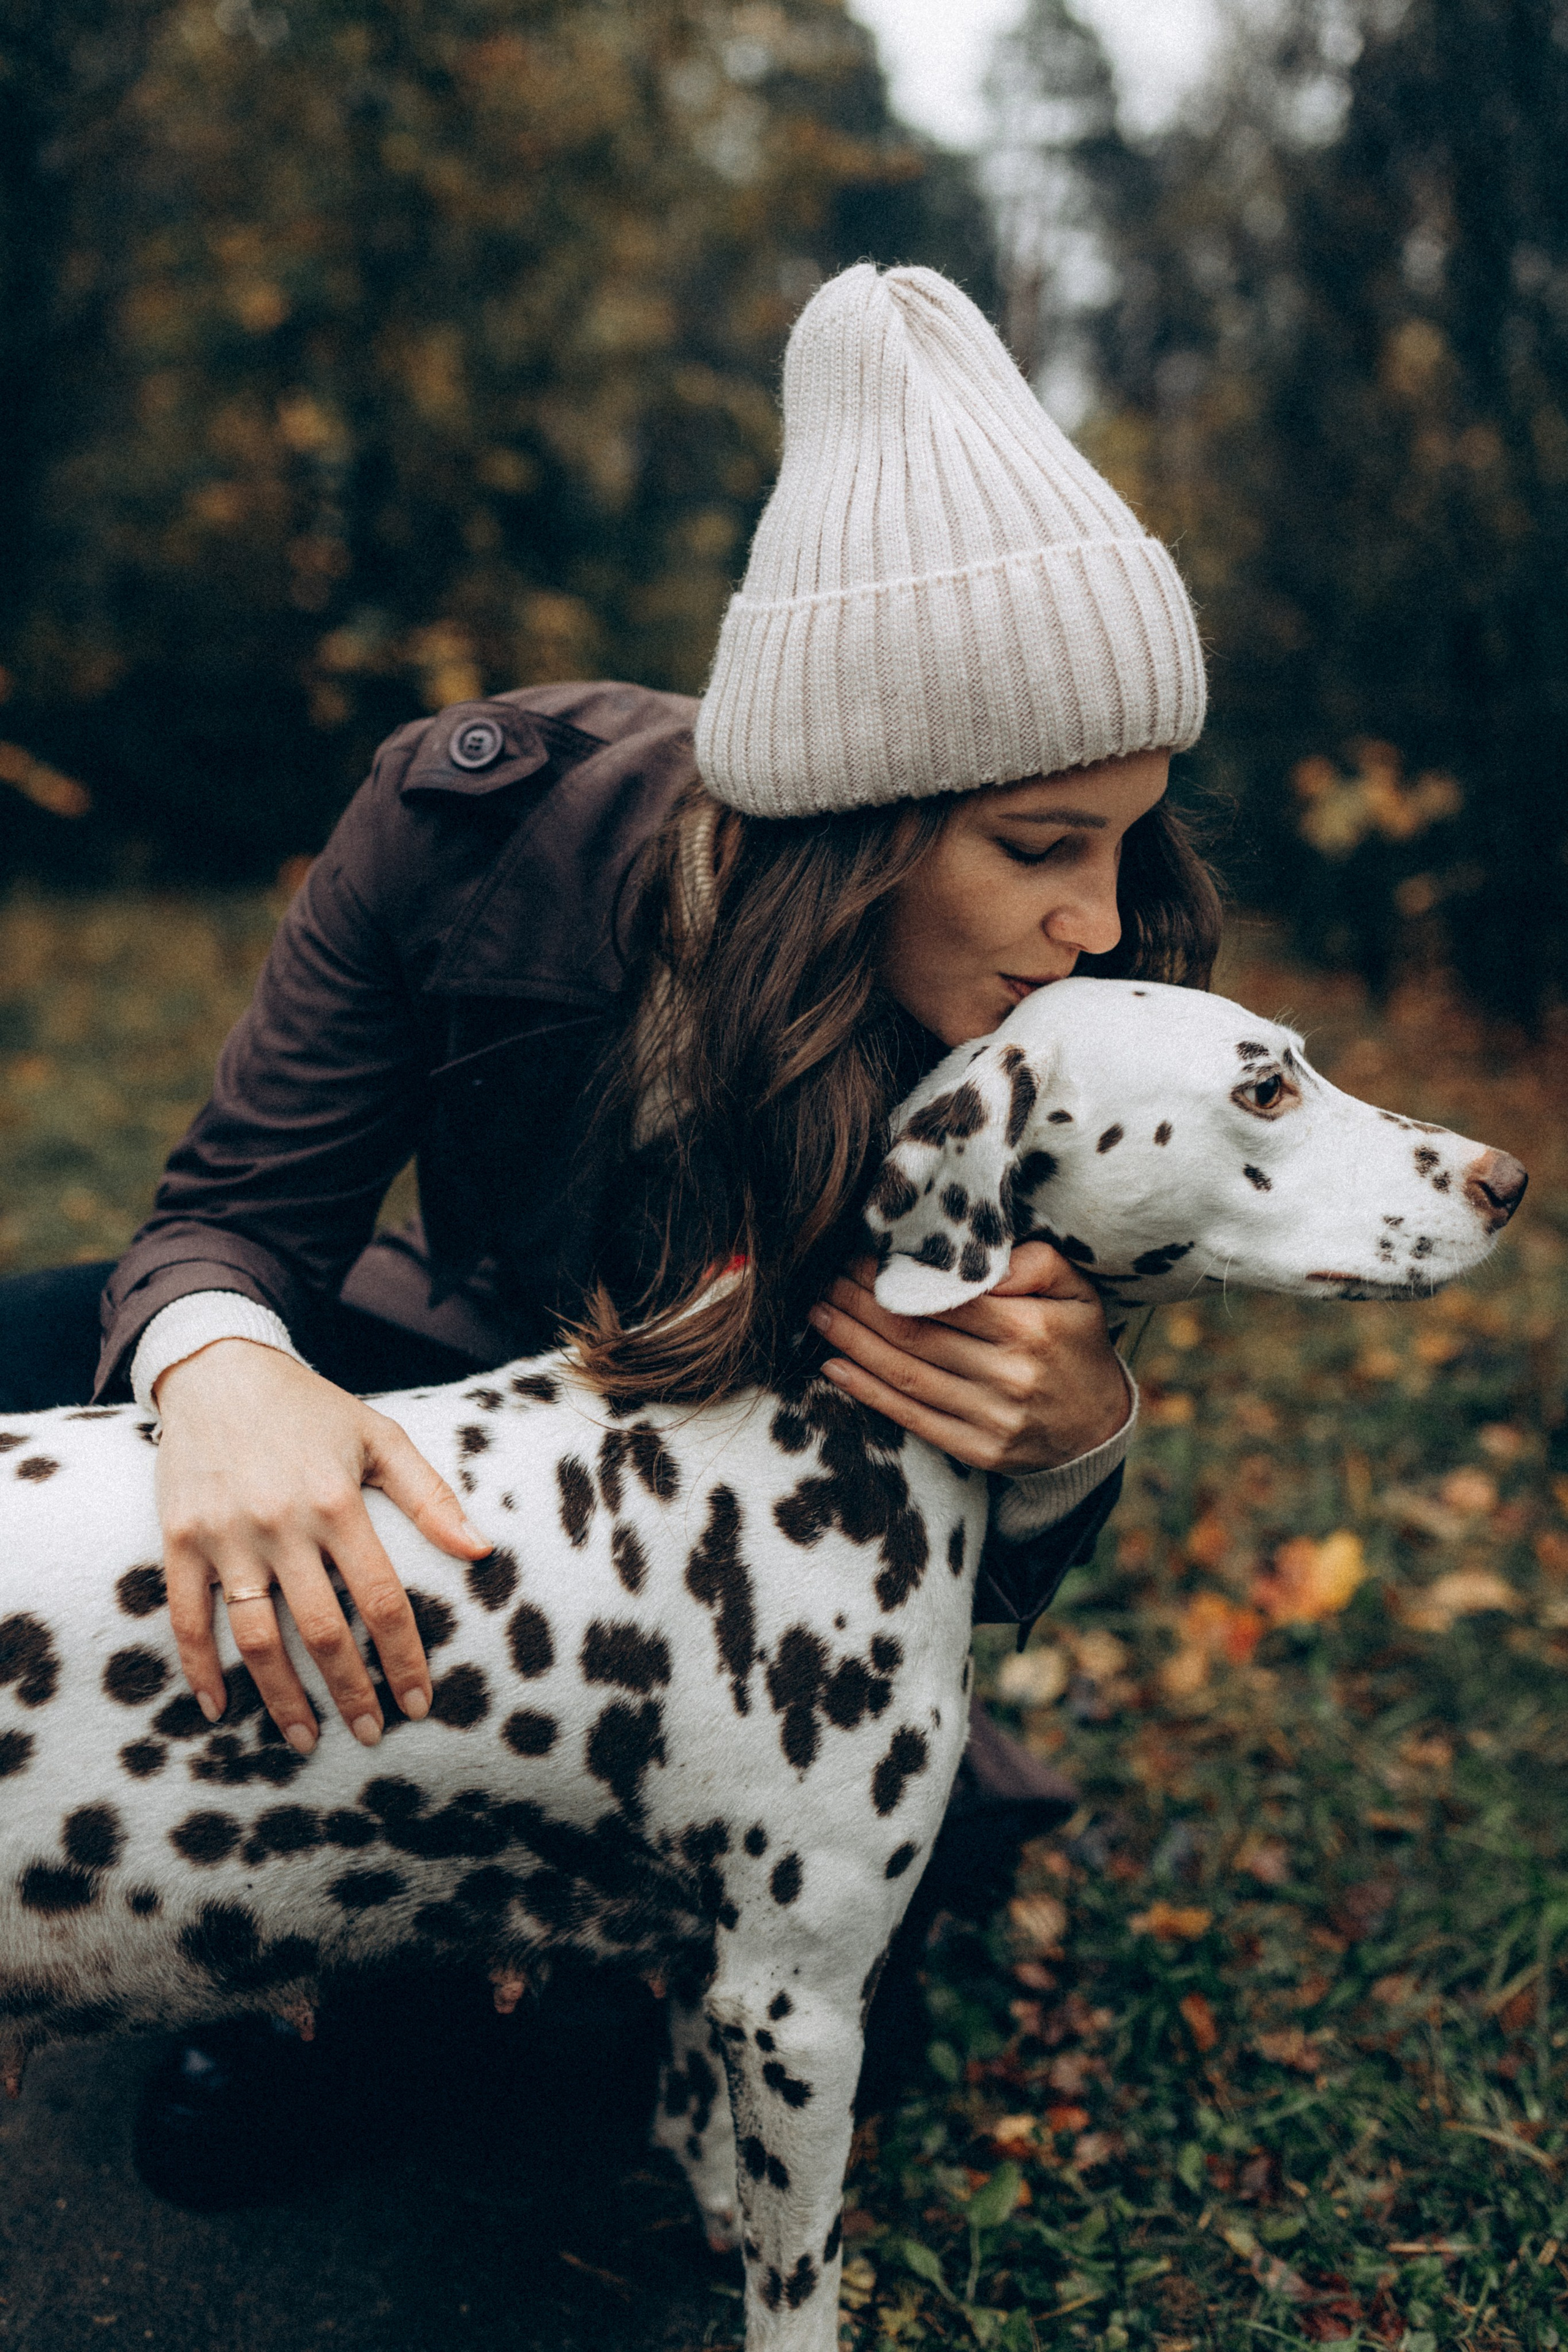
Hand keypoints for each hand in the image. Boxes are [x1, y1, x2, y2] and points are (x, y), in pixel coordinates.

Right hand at [154, 1340, 493, 1752]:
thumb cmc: (310, 1408)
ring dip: (282, 1697)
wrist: (219, 1369)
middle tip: (372, 1733)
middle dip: (351, 1691)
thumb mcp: (381, 1437)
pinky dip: (200, 1667)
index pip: (380, 1598)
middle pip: (321, 1630)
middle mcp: (282, 1523)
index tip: (420, 1700)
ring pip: (255, 1636)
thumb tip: (481, 1551)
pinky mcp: (180, 1538)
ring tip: (307, 1739)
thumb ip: (431, 1497)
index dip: (403, 1657)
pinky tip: (220, 1708)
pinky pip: (187, 1616)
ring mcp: (226, 1534)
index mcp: (338, 1502)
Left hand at [807, 1243, 1128, 1475]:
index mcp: (1029, 1329)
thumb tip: (977, 1260)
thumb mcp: (1077, 1291)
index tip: (857, 1257)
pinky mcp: (978, 1450)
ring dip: (852, 1342)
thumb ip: (1035, 1263)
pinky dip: (867, 1393)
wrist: (1100, 1427)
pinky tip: (833, 1367)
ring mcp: (991, 1418)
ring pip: (905, 1375)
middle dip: (861, 1304)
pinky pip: (912, 1418)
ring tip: (818, 1314)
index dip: (892, 1278)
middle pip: (915, 1334)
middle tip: (824, 1280)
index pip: (944, 1298)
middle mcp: (1009, 1375)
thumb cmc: (1076, 1345)